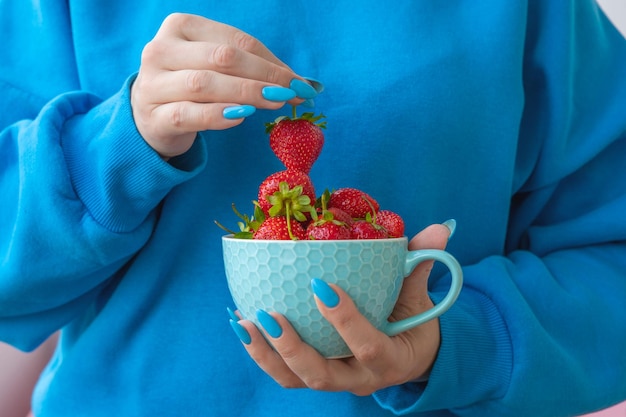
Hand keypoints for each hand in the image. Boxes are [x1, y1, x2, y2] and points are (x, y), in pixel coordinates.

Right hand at [131, 13, 315, 157]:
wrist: (150, 119)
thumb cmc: (191, 89)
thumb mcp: (216, 69)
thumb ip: (253, 69)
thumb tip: (305, 83)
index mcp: (180, 27)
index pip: (234, 41)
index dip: (271, 61)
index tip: (300, 82)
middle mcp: (161, 50)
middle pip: (222, 58)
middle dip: (264, 76)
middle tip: (292, 93)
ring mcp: (153, 84)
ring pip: (204, 84)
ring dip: (246, 94)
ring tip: (275, 104)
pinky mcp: (153, 117)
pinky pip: (189, 114)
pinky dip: (217, 115)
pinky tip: (241, 118)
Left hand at [234, 224, 450, 394]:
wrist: (408, 355)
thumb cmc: (412, 321)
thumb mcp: (419, 294)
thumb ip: (423, 262)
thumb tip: (442, 228)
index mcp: (391, 359)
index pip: (368, 346)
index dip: (345, 320)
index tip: (321, 285)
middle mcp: (360, 378)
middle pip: (322, 376)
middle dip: (293, 348)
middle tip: (269, 315)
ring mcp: (336, 380)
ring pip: (295, 379)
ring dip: (265, 353)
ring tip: (242, 321)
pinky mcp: (315, 376)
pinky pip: (284, 372)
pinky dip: (260, 351)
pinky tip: (240, 321)